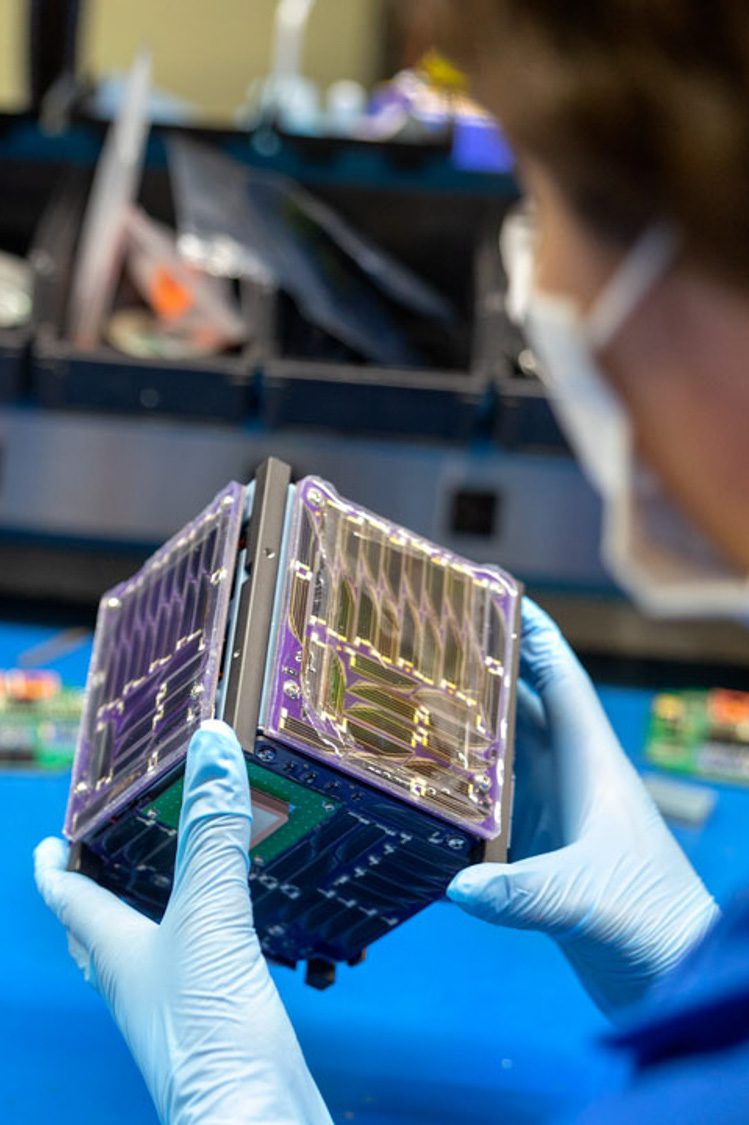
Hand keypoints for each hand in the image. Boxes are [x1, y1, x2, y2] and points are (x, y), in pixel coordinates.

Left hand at [35, 720, 331, 1124]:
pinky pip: (211, 965)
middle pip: (100, 929)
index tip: (50, 836)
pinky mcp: (224, 1021)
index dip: (54, 864)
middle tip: (114, 850)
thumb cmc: (208, 1035)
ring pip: (156, 947)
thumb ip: (213, 834)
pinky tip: (252, 927)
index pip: (68, 897)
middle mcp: (140, 978)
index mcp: (117, 951)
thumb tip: (212, 745)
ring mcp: (180, 1004)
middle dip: (100, 888)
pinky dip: (222, 937)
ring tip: (183, 875)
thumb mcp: (208, 917)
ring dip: (161, 910)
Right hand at [448, 600, 718, 1015]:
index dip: (534, 634)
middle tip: (428, 643)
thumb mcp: (587, 900)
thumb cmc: (652, 925)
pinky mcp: (543, 851)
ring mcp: (558, 814)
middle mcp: (572, 780)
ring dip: (468, 728)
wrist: (674, 976)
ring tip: (413, 700)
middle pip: (524, 708)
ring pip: (505, 754)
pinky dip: (464, 789)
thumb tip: (458, 886)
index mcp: (592, 766)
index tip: (496, 595)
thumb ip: (523, 892)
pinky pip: (495, 804)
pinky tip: (427, 785)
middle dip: (483, 673)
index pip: (562, 681)